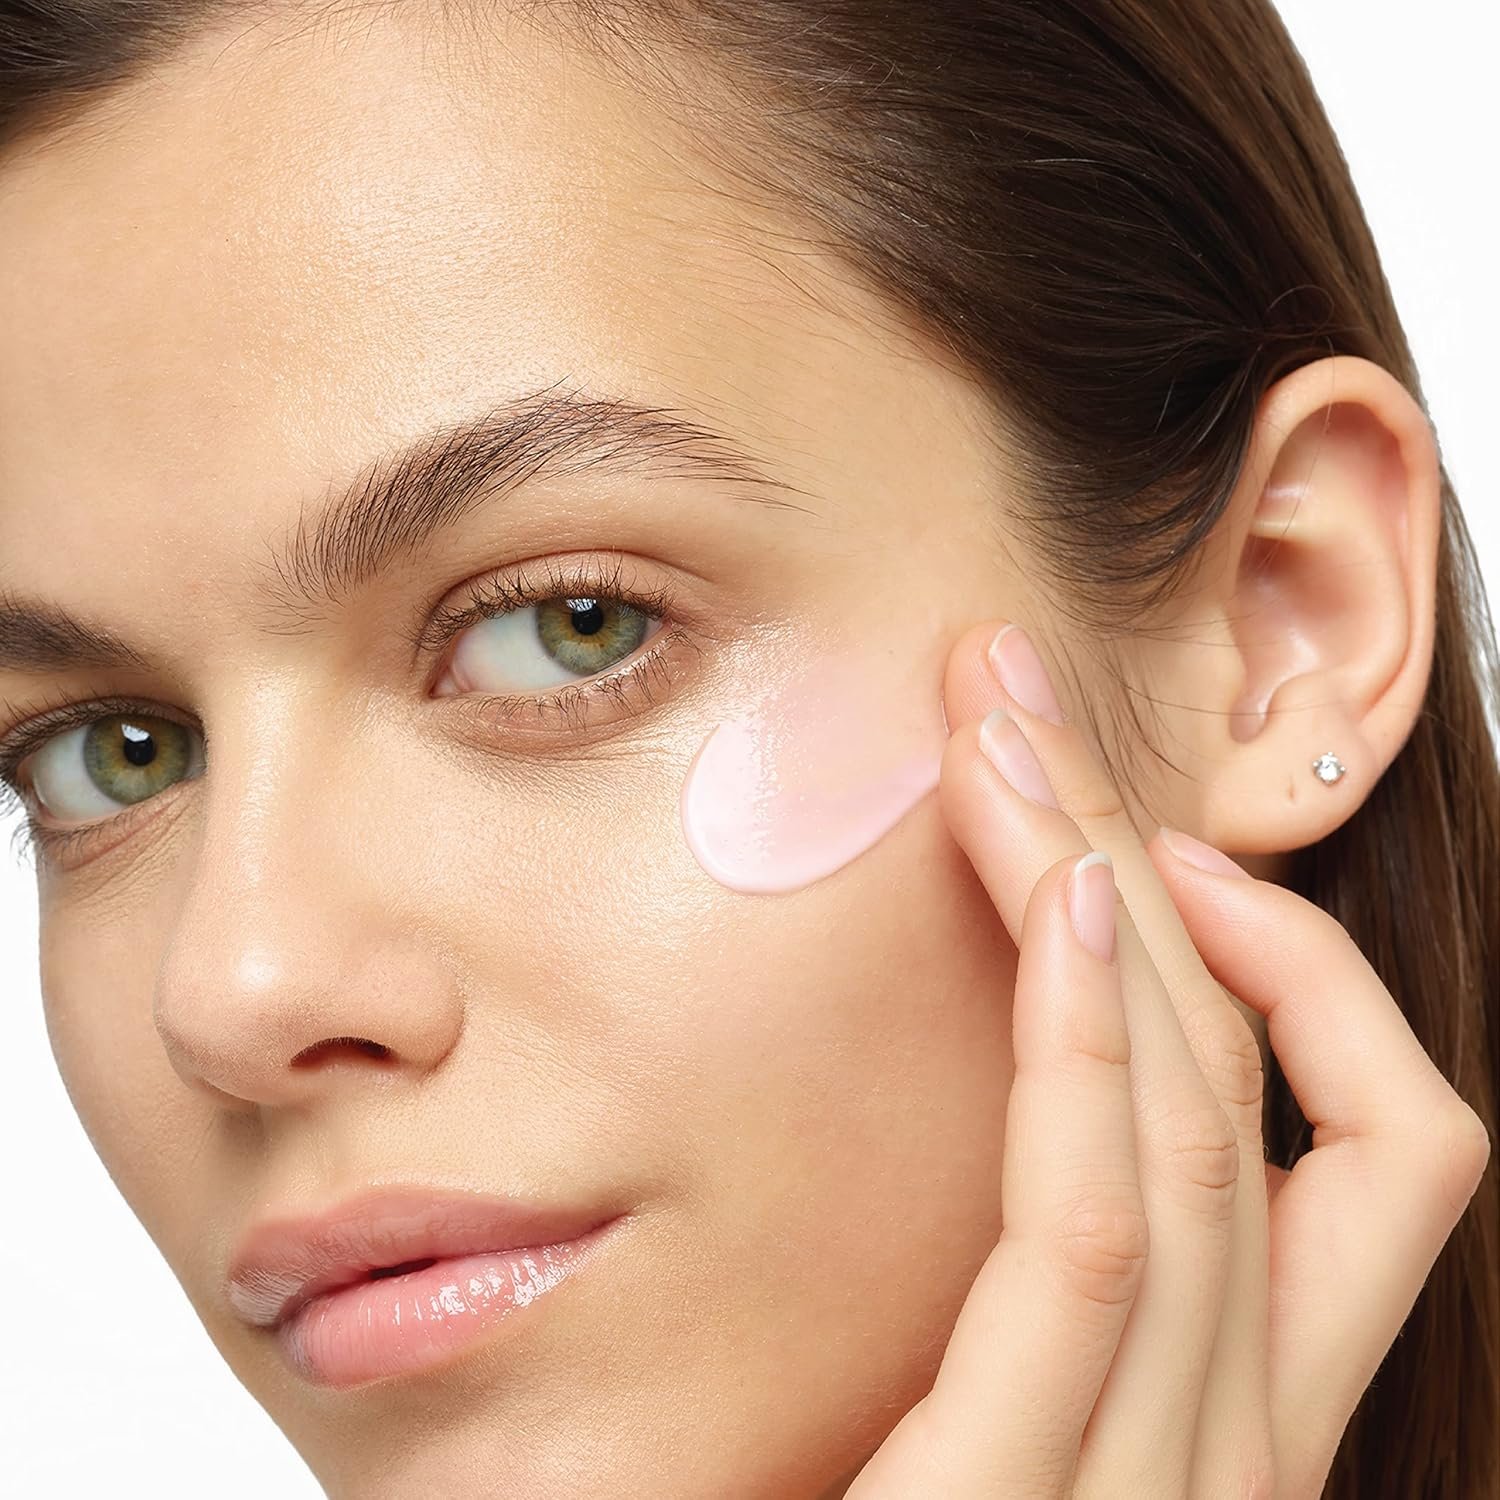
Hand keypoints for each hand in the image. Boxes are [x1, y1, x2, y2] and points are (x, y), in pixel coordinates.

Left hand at [842, 621, 1491, 1498]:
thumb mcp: (972, 1414)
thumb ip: (1017, 1293)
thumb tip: (1007, 1095)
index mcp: (1231, 1408)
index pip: (1358, 1151)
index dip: (1294, 971)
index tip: (1153, 849)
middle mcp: (1240, 1439)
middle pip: (1254, 1086)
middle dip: (1153, 863)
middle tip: (1036, 702)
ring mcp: (1176, 1485)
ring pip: (1198, 1129)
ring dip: (1112, 900)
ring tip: (1021, 741)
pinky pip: (1109, 1238)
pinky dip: (1099, 1051)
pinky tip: (1063, 902)